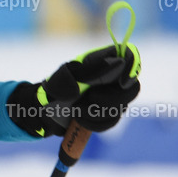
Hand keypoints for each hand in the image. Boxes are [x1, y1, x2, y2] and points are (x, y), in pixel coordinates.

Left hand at [8, 43, 140, 136]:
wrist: (44, 112)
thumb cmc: (54, 88)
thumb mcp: (67, 76)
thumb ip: (91, 70)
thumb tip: (119, 62)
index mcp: (102, 61)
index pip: (129, 54)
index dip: (133, 66)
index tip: (122, 83)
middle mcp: (111, 77)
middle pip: (133, 87)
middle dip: (112, 99)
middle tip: (91, 99)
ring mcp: (112, 96)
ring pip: (121, 107)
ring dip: (96, 112)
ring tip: (76, 109)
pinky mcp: (108, 114)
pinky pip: (111, 121)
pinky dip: (93, 122)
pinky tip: (79, 118)